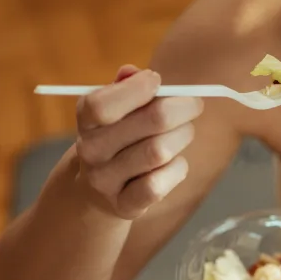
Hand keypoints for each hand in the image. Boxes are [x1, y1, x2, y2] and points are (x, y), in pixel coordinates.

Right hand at [74, 65, 203, 218]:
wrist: (94, 189)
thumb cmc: (116, 135)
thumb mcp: (114, 108)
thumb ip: (125, 87)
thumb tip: (134, 74)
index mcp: (87, 119)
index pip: (103, 104)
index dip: (138, 88)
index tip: (157, 80)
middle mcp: (91, 150)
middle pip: (153, 121)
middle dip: (183, 107)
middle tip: (193, 105)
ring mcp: (105, 181)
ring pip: (160, 152)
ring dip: (183, 136)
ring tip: (184, 132)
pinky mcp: (124, 206)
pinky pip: (159, 185)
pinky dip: (177, 170)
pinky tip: (175, 162)